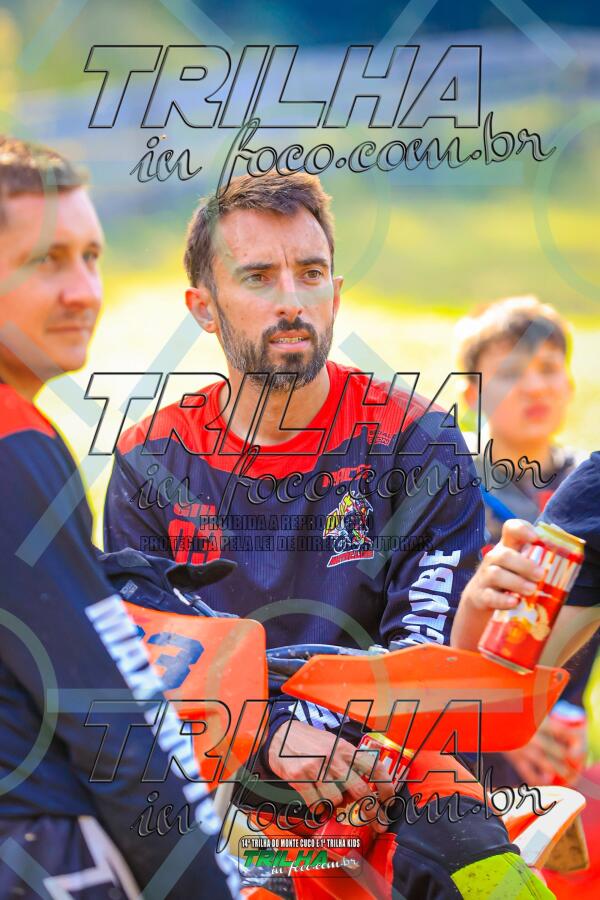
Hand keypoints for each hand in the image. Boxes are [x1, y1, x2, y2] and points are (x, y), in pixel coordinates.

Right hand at [268, 720, 395, 831]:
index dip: (386, 787)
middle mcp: (332, 758)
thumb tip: (369, 783)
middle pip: (360, 791)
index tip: (389, 802)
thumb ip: (350, 760)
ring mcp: (315, 768)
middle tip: (377, 822)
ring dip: (336, 805)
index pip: (374, 767)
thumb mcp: (334, 743)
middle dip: (371, 812)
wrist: (281, 734)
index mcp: (344, 748)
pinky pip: (316, 804)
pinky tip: (318, 804)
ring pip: (336, 800)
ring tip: (331, 798)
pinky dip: (319, 808)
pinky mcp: (298, 778)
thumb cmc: (311, 741)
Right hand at [461, 519, 543, 612]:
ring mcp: (485, 577)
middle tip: (541, 575)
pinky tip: (514, 603)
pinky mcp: (480, 596)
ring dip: (515, 582)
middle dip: (523, 564)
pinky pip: (489, 596)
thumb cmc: (511, 580)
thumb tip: (568, 557)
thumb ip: (538, 561)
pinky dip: (502, 600)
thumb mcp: (521, 567)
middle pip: (503, 554)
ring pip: (495, 574)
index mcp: (508, 547)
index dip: (522, 530)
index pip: (511, 529)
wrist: (483, 599)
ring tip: (531, 590)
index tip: (535, 539)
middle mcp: (494, 559)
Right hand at [503, 714, 585, 785]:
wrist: (489, 719)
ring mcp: (524, 748)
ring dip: (559, 771)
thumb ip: (544, 720)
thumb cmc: (512, 714)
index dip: (574, 743)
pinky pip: (530, 775)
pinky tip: (545, 780)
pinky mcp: (515, 758)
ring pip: (548, 765)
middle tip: (571, 765)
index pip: (564, 732)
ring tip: (564, 774)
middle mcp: (533, 735)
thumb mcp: (528, 711)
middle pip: (559, 752)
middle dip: (568, 761)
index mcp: (538, 721)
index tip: (575, 749)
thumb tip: (562, 732)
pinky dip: (540, 781)